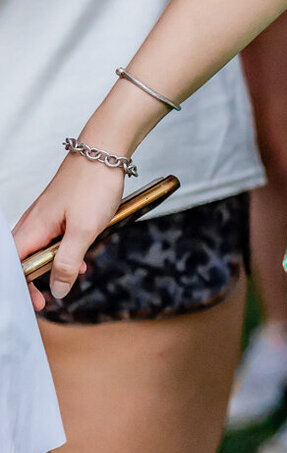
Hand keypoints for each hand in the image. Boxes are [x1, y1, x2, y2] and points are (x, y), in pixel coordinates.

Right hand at [13, 154, 125, 308]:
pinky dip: (67, 248)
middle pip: (25, 260)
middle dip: (40, 279)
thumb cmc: (93, 184)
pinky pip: (56, 236)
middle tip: (57, 292)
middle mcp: (33, 223)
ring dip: (57, 263)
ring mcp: (46, 215)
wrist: (105, 151)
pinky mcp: (59, 210)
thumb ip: (68, 262)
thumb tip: (57, 289)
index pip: (15, 268)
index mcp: (32, 230)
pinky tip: (84, 251)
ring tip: (77, 271)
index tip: (41, 301)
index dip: (25, 288)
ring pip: (43, 249)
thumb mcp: (84, 231)